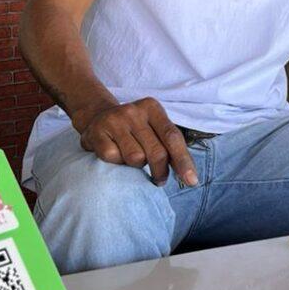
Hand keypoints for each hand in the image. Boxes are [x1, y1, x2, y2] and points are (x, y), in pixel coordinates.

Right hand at [78, 97, 198, 185]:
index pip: (172, 137)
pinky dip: (116, 163)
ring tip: (130, 157)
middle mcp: (134, 111)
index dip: (183, 161)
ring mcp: (114, 120)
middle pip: (156, 152)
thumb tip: (189, 175)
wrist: (96, 117)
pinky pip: (114, 158)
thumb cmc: (133, 129)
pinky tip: (114, 154)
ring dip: (135, 165)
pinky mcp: (96, 133)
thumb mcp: (153, 129)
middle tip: (160, 180)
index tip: (192, 181)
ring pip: (135, 158)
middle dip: (161, 171)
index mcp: (152, 108)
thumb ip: (169, 146)